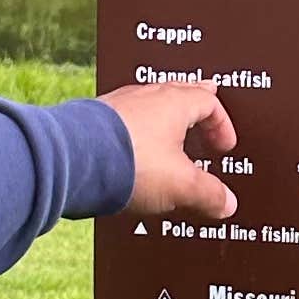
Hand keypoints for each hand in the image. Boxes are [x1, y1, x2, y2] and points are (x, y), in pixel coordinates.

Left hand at [102, 75, 239, 221]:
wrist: (73, 161)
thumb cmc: (130, 162)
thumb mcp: (181, 186)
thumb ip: (208, 193)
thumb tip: (226, 203)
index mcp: (174, 103)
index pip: (208, 102)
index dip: (222, 124)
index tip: (223, 146)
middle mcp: (145, 97)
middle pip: (178, 95)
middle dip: (193, 112)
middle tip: (203, 120)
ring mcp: (116, 106)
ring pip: (147, 107)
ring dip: (161, 124)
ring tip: (167, 144)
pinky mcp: (92, 121)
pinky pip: (122, 122)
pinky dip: (134, 134)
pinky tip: (131, 154)